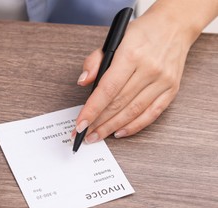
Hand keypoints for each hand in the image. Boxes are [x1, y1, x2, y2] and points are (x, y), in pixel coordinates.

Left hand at [73, 7, 193, 142]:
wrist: (174, 25)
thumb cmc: (141, 33)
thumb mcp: (114, 39)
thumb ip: (95, 61)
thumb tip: (83, 82)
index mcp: (131, 54)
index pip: (107, 89)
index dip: (92, 109)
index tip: (80, 124)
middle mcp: (149, 69)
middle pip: (118, 104)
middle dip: (98, 122)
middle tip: (84, 134)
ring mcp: (162, 81)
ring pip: (133, 112)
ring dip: (112, 127)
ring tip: (97, 136)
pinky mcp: (172, 90)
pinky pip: (151, 114)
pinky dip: (134, 126)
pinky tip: (119, 132)